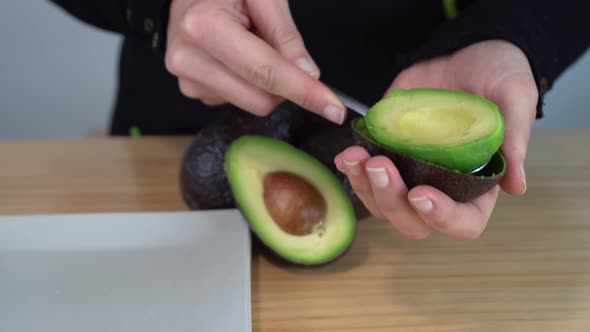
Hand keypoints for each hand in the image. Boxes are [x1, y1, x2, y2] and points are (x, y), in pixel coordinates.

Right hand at [164, 0, 346, 123]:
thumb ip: (285, 34)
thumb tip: (309, 74)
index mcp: (204, 27)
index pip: (266, 72)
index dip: (304, 92)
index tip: (334, 109)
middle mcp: (189, 59)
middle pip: (260, 100)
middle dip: (285, 85)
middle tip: (283, 50)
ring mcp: (187, 80)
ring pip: (251, 104)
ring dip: (264, 82)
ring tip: (249, 44)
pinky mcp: (191, 90)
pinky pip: (236, 100)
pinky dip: (247, 83)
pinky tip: (236, 57)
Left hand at [335, 40, 537, 239]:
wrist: (466, 52)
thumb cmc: (499, 76)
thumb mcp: (515, 97)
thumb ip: (515, 138)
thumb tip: (517, 187)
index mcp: (477, 186)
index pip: (462, 223)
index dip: (440, 217)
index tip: (420, 192)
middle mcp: (441, 188)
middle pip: (411, 222)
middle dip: (390, 200)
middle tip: (378, 165)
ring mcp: (410, 173)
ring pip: (381, 204)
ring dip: (364, 186)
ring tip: (355, 156)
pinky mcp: (388, 154)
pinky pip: (364, 176)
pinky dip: (351, 170)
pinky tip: (346, 156)